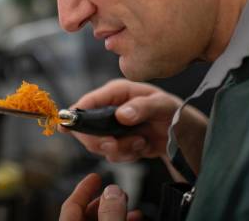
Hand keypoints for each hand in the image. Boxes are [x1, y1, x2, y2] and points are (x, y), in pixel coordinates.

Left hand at [59, 173, 141, 220]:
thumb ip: (111, 212)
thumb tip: (112, 191)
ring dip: (116, 213)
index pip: (71, 205)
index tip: (95, 177)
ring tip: (133, 209)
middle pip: (86, 214)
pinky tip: (135, 219)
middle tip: (118, 192)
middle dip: (105, 201)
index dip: (84, 188)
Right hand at [60, 79, 181, 162]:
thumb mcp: (162, 105)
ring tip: (140, 142)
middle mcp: (109, 108)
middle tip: (114, 144)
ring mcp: (111, 126)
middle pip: (86, 127)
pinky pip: (112, 154)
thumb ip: (142, 107)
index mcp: (117, 92)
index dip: (76, 114)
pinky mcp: (117, 142)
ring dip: (120, 149)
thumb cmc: (172, 111)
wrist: (180, 134)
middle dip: (99, 140)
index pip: (89, 101)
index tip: (67, 126)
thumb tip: (121, 115)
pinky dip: (127, 155)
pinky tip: (141, 147)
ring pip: (98, 144)